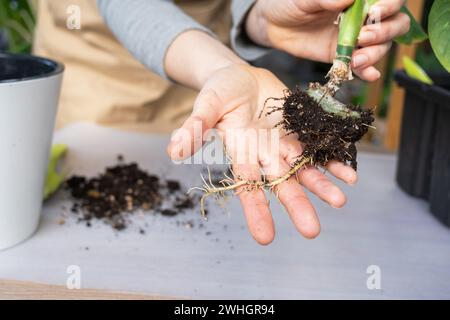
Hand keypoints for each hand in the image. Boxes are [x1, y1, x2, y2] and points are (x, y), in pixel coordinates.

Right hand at [167, 64, 356, 244]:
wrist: (242, 77)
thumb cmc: (220, 93)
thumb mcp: (206, 105)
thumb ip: (194, 127)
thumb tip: (173, 151)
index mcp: (241, 153)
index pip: (248, 186)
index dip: (256, 210)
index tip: (265, 237)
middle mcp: (265, 155)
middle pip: (282, 184)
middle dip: (297, 205)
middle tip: (312, 231)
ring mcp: (285, 143)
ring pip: (305, 169)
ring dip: (322, 185)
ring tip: (340, 201)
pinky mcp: (300, 129)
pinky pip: (319, 147)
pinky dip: (333, 159)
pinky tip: (349, 173)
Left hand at [246, 0, 409, 80]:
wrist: (273, 24)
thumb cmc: (291, 2)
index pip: (391, 0)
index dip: (391, 4)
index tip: (375, 10)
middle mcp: (364, 17)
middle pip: (395, 24)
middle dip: (385, 31)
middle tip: (364, 36)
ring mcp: (356, 38)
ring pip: (382, 46)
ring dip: (375, 53)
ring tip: (357, 58)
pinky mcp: (344, 56)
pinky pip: (362, 65)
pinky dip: (368, 71)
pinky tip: (369, 75)